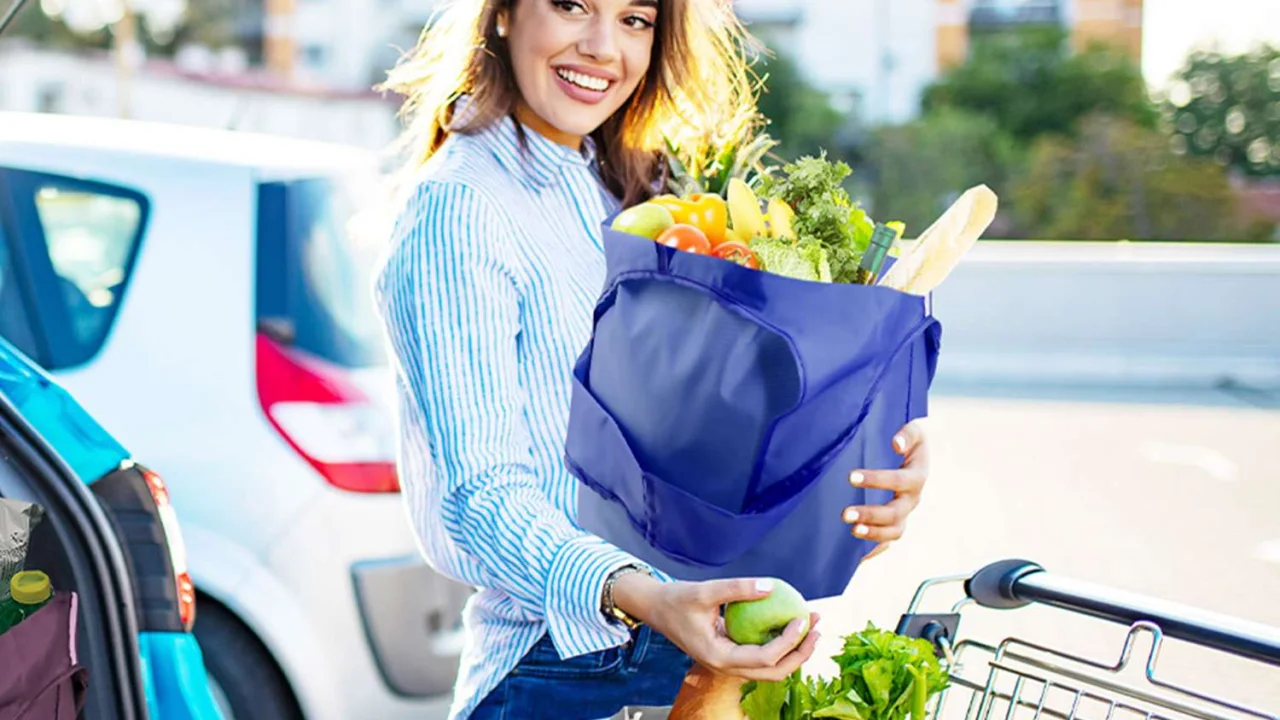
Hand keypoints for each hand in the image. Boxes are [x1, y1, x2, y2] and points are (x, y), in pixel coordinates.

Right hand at [612, 574, 819, 681]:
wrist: (656, 608)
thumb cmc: (676, 599)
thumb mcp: (705, 590)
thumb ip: (737, 588)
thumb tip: (771, 586)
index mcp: (719, 658)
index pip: (765, 658)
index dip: (789, 642)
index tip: (803, 618)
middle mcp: (726, 667)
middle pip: (774, 672)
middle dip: (801, 654)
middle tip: (818, 628)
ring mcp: (729, 664)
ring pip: (770, 669)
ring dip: (794, 651)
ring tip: (811, 625)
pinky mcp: (731, 655)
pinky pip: (761, 656)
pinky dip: (780, 645)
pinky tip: (790, 624)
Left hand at [843, 419, 929, 559]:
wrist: (915, 456)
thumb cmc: (910, 442)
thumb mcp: (915, 431)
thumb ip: (908, 434)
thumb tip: (896, 444)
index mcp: (917, 476)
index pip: (899, 481)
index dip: (877, 480)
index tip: (851, 477)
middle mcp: (912, 499)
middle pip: (895, 512)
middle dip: (870, 514)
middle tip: (845, 514)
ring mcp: (904, 514)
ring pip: (894, 531)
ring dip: (873, 534)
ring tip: (852, 530)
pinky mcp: (895, 523)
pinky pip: (887, 542)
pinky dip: (874, 549)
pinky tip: (857, 555)